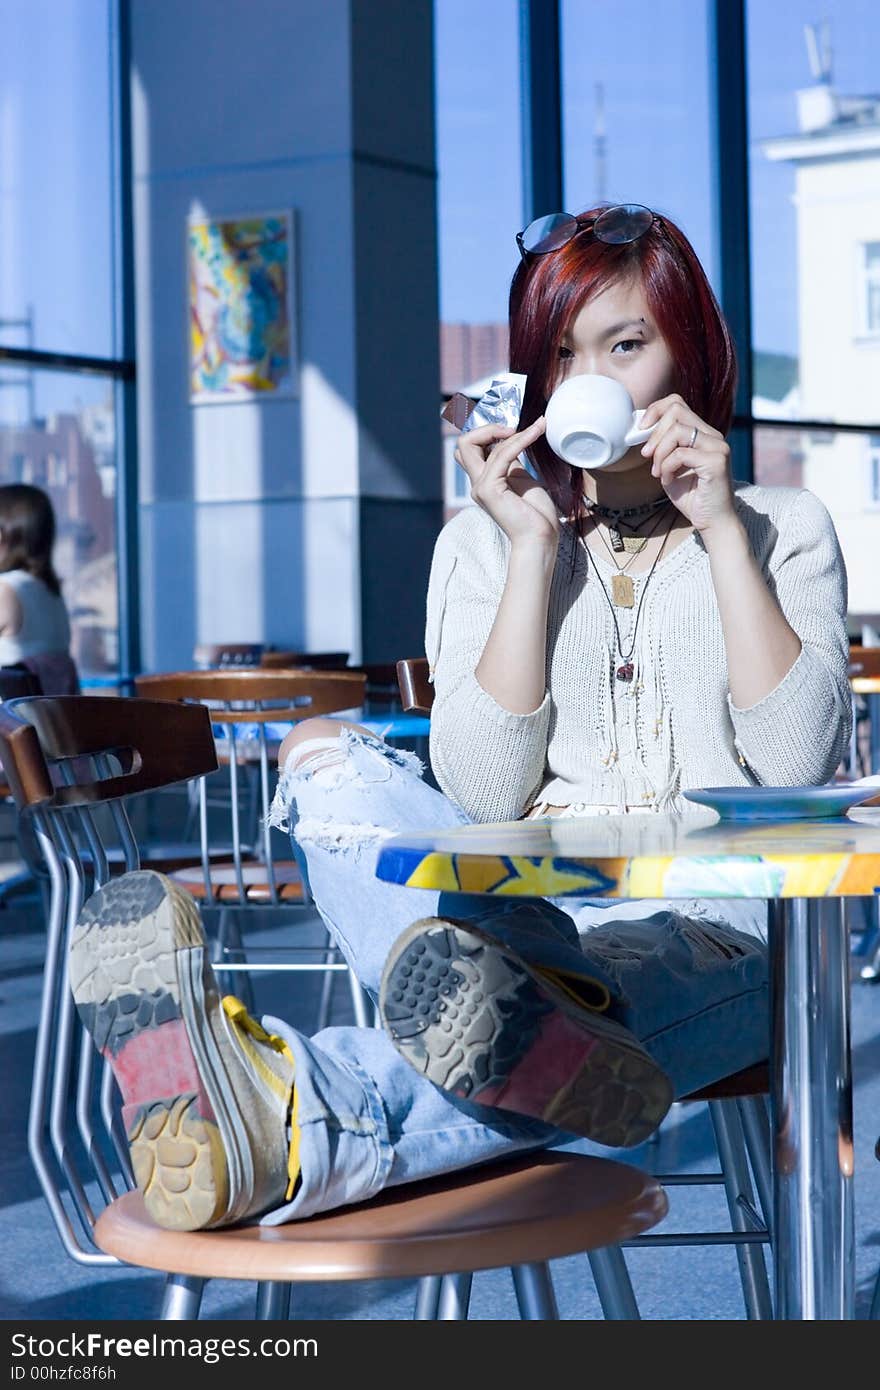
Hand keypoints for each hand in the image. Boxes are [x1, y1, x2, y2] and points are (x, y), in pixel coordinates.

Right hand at [454, 418, 558, 547]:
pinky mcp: (490, 490)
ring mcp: (481, 487)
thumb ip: (511, 460)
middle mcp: (478, 484)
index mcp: (484, 481)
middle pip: (464, 443)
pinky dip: (521, 439)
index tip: (512, 430)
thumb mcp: (521, 478)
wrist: (540, 538)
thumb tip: (510, 440)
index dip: (485, 433)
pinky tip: (536, 432)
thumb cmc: (535, 514)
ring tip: (536, 428)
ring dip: (511, 432)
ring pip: (478, 444)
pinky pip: (502, 454)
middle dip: (487, 428)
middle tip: (514, 429)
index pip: (468, 449)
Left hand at [638, 395, 735, 535]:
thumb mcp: (670, 466)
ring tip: (658, 472)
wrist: (712, 522)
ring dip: (660, 452)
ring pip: (677, 430)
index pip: (677, 404)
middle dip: (654, 433)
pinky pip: (680, 454)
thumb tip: (643, 430)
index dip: (655, 410)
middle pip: (676, 410)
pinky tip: (667, 480)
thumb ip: (662, 447)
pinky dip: (667, 467)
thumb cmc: (692, 497)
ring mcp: (718, 447)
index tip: (641, 429)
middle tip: (647, 455)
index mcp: (703, 434)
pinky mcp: (717, 461)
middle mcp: (713, 436)